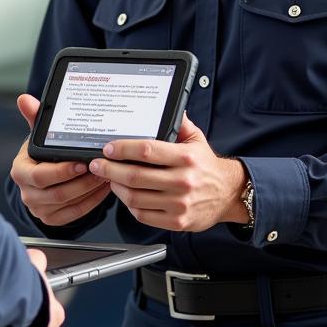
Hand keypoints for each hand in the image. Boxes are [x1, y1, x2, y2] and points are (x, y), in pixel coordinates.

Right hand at [9, 93, 111, 226]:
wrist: (40, 175)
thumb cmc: (40, 153)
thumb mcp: (37, 136)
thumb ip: (34, 117)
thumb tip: (24, 99)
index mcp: (21, 171)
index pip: (40, 176)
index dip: (62, 171)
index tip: (83, 163)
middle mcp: (27, 193)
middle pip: (57, 193)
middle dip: (83, 182)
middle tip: (102, 169)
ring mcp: (39, 208)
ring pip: (69, 204)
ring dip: (90, 190)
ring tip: (107, 175)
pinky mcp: (53, 218)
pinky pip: (76, 214)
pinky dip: (92, 202)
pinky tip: (104, 189)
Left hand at [87, 116, 248, 231]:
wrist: (229, 194)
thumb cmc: (207, 166)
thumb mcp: (197, 139)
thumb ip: (179, 123)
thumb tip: (168, 103)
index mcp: (186, 157)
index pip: (147, 151)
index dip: (122, 149)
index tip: (108, 148)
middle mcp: (183, 181)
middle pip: (135, 176)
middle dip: (110, 169)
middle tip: (98, 164)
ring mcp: (179, 204)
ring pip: (135, 197)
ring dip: (116, 187)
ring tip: (110, 179)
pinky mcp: (177, 222)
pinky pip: (143, 215)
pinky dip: (130, 205)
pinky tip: (127, 195)